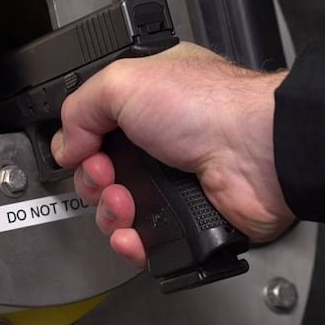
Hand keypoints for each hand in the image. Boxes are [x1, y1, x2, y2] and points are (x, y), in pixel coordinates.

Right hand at [50, 42, 295, 267]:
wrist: (258, 152)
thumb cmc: (211, 106)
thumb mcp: (123, 81)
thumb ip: (80, 108)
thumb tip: (67, 144)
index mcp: (149, 99)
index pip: (98, 126)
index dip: (82, 141)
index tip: (82, 148)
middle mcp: (164, 140)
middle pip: (103, 173)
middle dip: (93, 181)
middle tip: (105, 175)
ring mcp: (177, 181)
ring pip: (120, 211)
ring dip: (110, 212)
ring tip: (124, 202)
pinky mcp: (191, 218)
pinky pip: (148, 241)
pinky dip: (133, 243)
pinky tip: (131, 234)